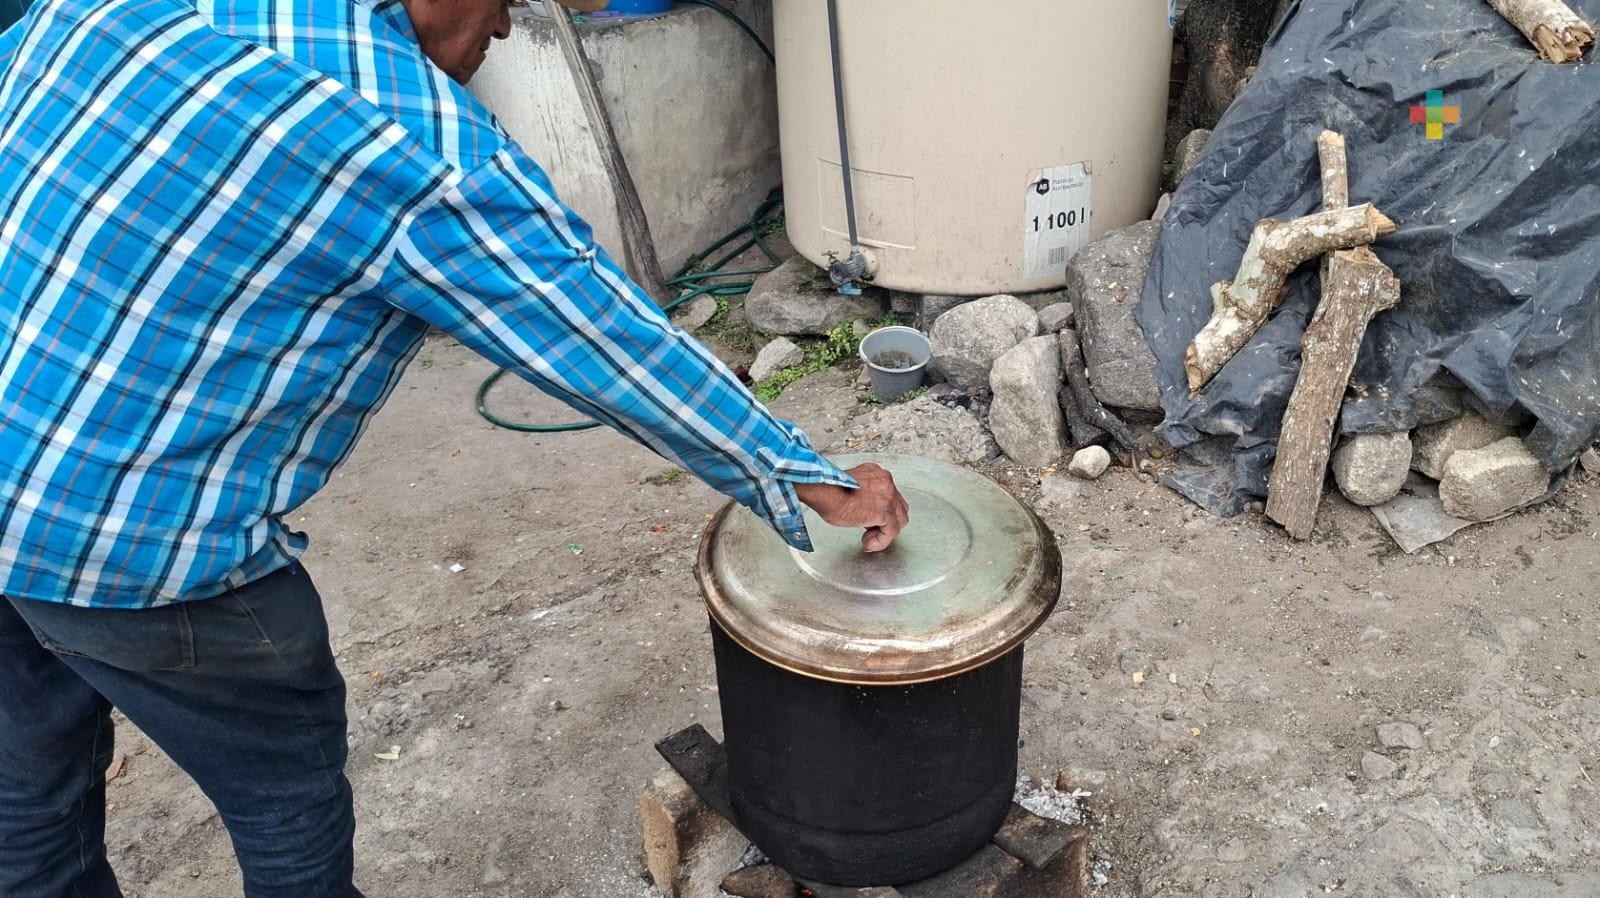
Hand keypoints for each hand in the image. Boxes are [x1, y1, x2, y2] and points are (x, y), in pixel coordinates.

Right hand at [794, 463, 910, 552]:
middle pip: (898, 505)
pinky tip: (869, 544)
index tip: (868, 519)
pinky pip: (891, 531)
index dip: (880, 509)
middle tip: (869, 528)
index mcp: (875, 472)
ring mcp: (888, 496)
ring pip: (899, 519)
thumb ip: (860, 493)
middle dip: (886, 519)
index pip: (888, 493)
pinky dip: (882, 541)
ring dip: (885, 531)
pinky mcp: (885, 512)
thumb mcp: (847, 485)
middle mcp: (885, 481)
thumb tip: (859, 506)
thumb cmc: (827, 489)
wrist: (825, 491)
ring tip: (869, 538)